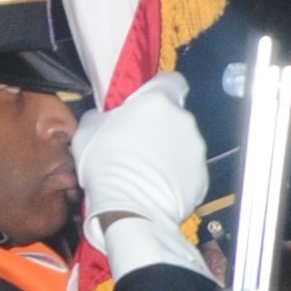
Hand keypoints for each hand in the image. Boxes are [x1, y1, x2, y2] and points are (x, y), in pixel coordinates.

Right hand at [69, 76, 205, 276]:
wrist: (129, 209)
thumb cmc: (106, 165)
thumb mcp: (88, 130)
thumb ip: (103, 115)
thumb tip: (106, 117)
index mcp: (158, 102)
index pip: (171, 81)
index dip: (160, 90)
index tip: (147, 103)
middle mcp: (184, 120)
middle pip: (175, 115)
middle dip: (160, 125)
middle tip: (138, 142)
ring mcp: (197, 149)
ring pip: (183, 142)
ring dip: (169, 150)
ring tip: (146, 168)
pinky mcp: (202, 175)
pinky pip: (188, 168)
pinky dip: (177, 174)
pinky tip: (157, 184)